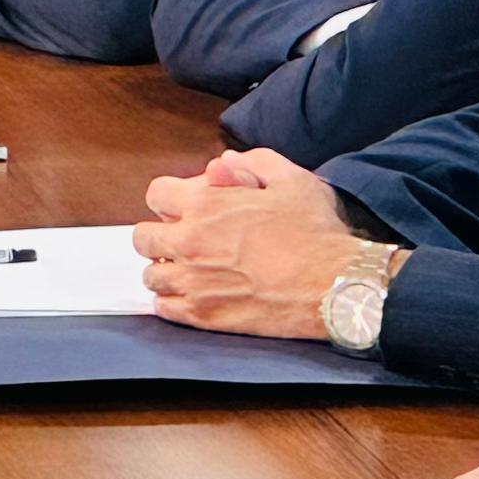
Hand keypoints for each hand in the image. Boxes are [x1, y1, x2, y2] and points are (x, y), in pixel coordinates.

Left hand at [132, 150, 370, 335]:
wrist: (335, 285)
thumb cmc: (316, 232)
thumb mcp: (291, 179)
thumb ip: (252, 163)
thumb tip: (223, 163)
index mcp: (205, 205)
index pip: (156, 194)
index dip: (172, 199)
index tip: (187, 209)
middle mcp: (189, 242)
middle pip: (143, 237)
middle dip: (161, 235)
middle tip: (186, 240)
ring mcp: (193, 282)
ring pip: (152, 275)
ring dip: (167, 270)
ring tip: (193, 270)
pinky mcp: (203, 315)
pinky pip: (163, 308)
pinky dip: (172, 301)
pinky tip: (194, 294)